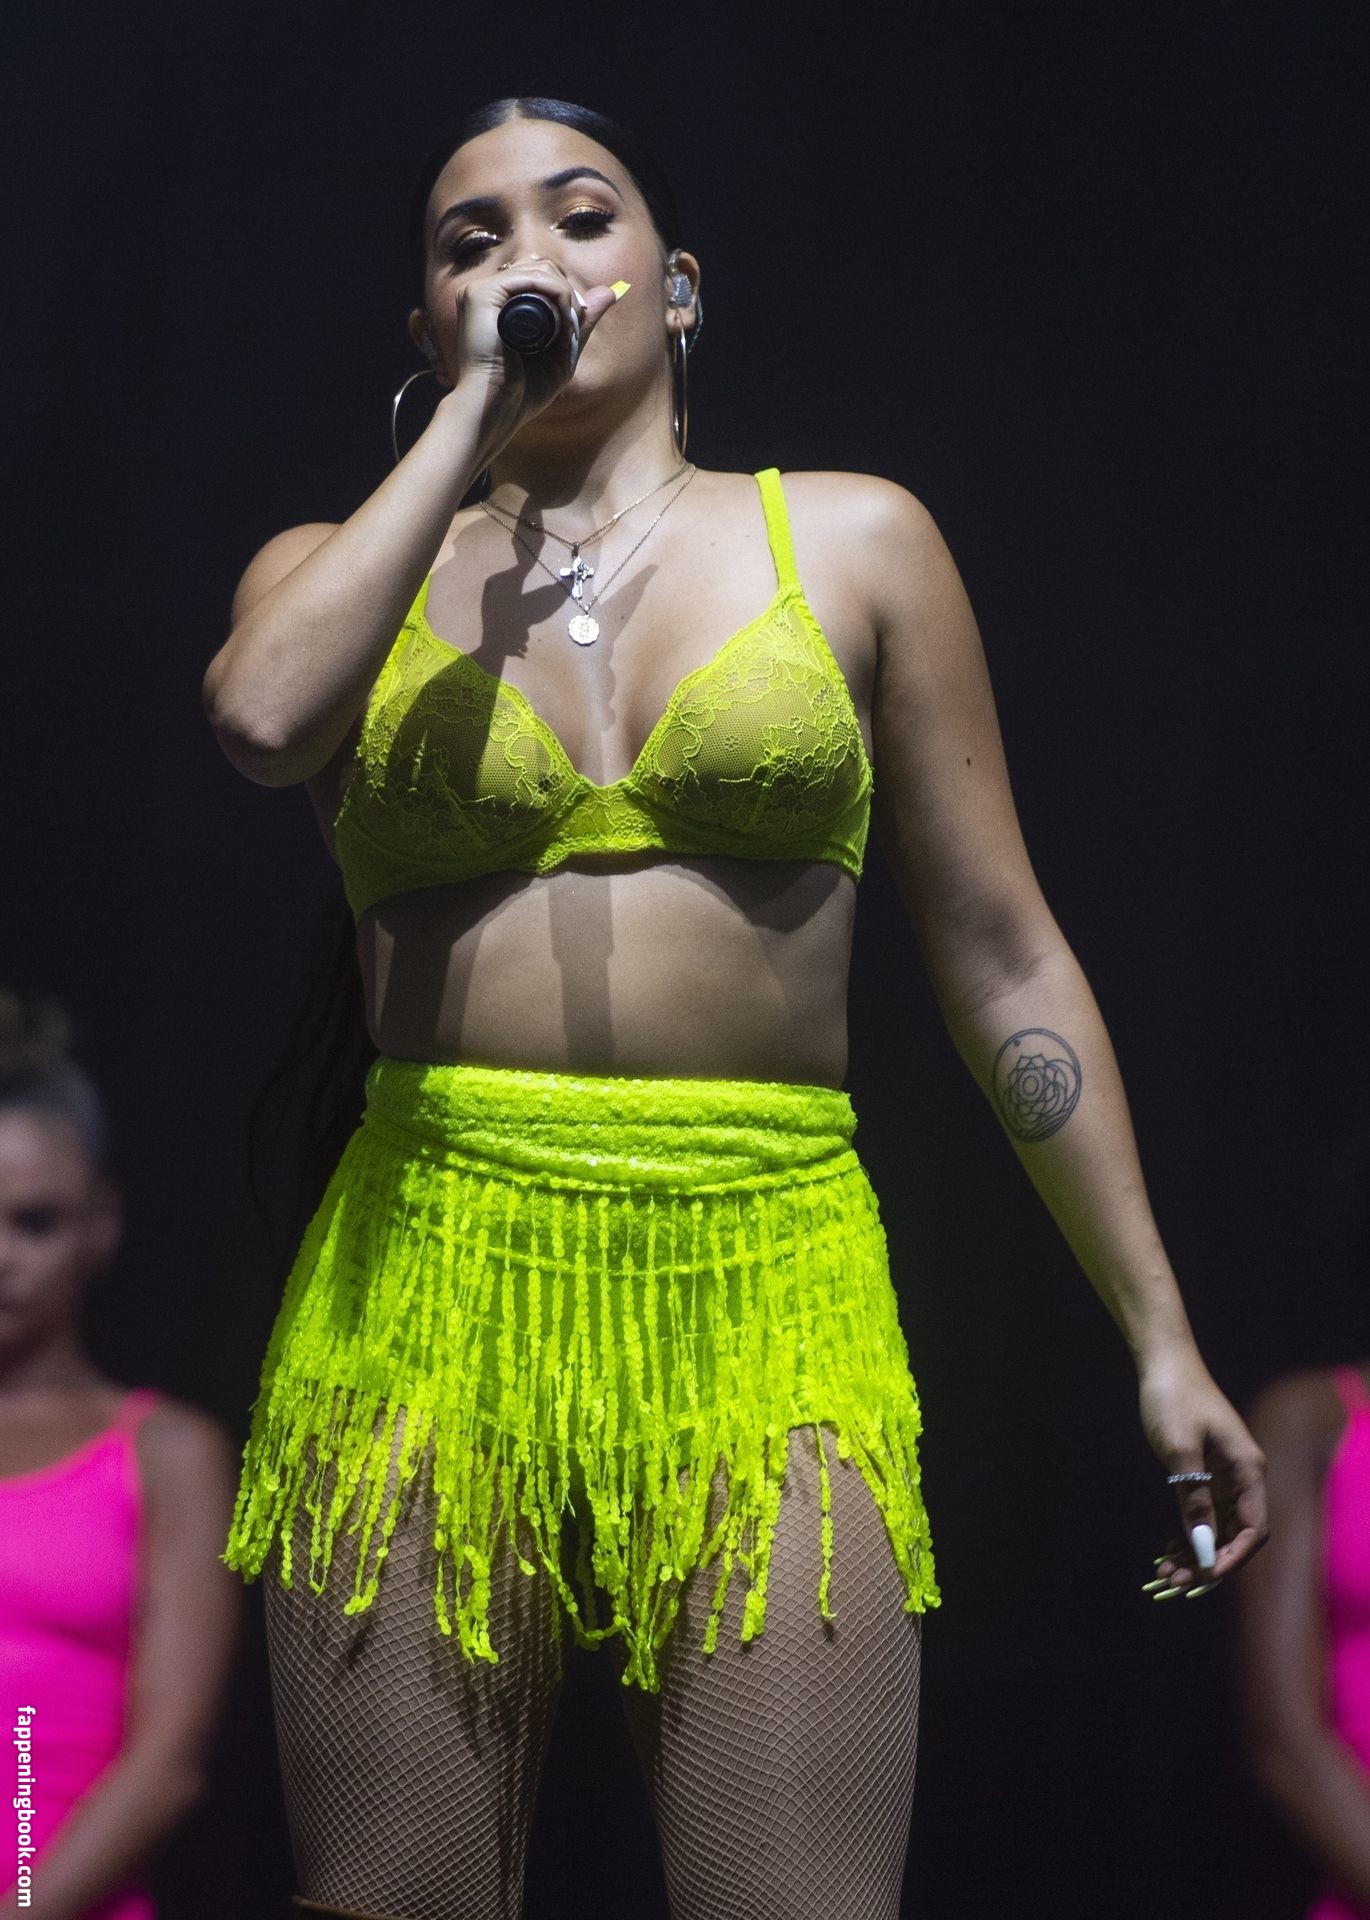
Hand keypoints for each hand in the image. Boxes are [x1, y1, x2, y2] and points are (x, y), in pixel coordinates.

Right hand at [440, 255, 621, 456]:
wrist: (496, 411)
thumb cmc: (522, 393)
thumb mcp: (562, 353)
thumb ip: (582, 322)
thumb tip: (612, 291)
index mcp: (500, 303)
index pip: (542, 276)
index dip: (566, 295)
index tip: (574, 328)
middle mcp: (488, 291)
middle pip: (543, 267)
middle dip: (568, 294)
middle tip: (573, 330)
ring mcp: (481, 290)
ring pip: (541, 268)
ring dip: (566, 296)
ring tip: (567, 331)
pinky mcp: (481, 293)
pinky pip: (532, 276)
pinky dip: (557, 293)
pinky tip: (563, 320)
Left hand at [1135, 1343, 1267, 1598]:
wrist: (1163, 1361)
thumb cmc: (1174, 1398)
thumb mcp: (1180, 1450)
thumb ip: (1194, 1499)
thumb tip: (1203, 1545)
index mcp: (1249, 1469)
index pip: (1253, 1529)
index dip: (1232, 1558)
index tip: (1204, 1577)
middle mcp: (1244, 1475)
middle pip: (1236, 1534)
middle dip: (1208, 1561)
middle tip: (1174, 1580)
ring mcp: (1226, 1474)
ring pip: (1218, 1527)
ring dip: (1196, 1551)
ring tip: (1165, 1571)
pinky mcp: (1207, 1471)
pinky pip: (1205, 1513)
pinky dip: (1189, 1532)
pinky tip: (1168, 1549)